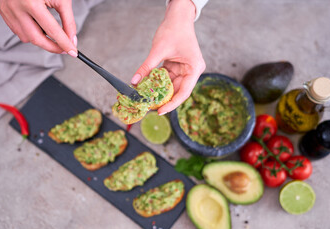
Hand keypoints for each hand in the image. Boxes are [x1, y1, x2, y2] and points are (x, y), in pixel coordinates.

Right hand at [0, 0, 77, 56]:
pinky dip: (30, 32)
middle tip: (64, 49)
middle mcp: (16, 7)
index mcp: (32, 3)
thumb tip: (71, 40)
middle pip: (37, 39)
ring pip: (27, 38)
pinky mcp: (2, 10)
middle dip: (52, 47)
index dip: (64, 43)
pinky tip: (36, 23)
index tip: (73, 52)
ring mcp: (7, 9)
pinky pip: (18, 31)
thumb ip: (68, 21)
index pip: (52, 30)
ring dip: (41, 39)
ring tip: (49, 29)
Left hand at [131, 0, 205, 114]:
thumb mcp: (158, 50)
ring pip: (172, 86)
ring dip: (160, 92)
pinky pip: (167, 79)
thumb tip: (134, 81)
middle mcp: (192, 71)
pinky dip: (158, 83)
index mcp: (194, 68)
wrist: (177, 17)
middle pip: (178, 91)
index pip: (184, 92)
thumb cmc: (173, 30)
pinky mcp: (177, 67)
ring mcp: (185, 69)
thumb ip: (146, 67)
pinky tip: (148, 88)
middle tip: (150, 107)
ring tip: (147, 99)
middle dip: (164, 99)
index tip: (160, 111)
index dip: (172, 103)